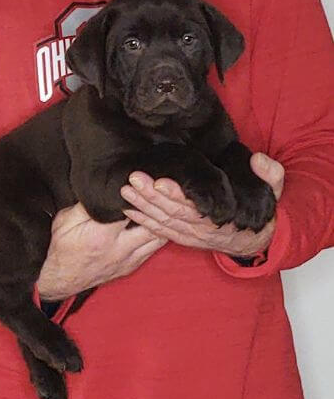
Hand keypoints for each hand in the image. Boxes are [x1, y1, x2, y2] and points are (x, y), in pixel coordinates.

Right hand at [37, 202, 166, 300]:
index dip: (137, 194)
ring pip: (159, 238)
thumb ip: (86, 205)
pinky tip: (156, 223)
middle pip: (152, 223)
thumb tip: (102, 189)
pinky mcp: (132, 266)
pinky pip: (154, 249)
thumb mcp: (65, 220)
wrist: (62, 280)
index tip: (139, 183)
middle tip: (155, 193)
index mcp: (102, 235)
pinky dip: (157, 234)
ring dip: (160, 221)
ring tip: (159, 207)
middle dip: (155, 206)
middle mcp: (120, 249)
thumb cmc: (62, 249)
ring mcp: (129, 260)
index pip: (130, 209)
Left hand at [120, 152, 284, 257]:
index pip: (195, 206)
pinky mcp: (182, 237)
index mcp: (221, 216)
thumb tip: (258, 160)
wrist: (253, 238)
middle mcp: (202, 228)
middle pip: (172, 213)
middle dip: (151, 197)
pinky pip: (159, 231)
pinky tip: (128, 210)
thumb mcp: (272, 191)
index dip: (177, 195)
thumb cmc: (259, 211)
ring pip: (162, 222)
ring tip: (126, 190)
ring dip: (142, 207)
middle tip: (134, 180)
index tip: (160, 182)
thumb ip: (270, 174)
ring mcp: (190, 235)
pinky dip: (143, 222)